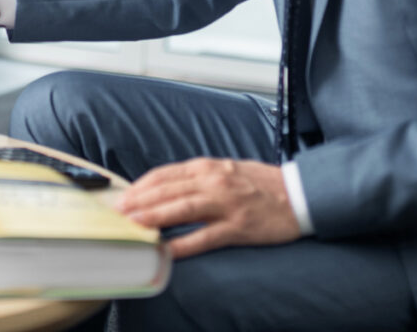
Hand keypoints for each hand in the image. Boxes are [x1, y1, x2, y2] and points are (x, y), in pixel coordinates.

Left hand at [115, 158, 300, 258]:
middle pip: (167, 190)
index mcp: (207, 167)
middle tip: (118, 213)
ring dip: (154, 217)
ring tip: (133, 225)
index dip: (140, 187)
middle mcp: (213, 181)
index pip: (164, 175)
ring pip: (182, 209)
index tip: (123, 197)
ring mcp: (225, 204)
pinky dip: (184, 243)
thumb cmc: (259, 183)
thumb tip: (165, 189)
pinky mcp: (238, 227)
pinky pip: (206, 237)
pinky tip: (167, 250)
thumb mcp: (224, 170)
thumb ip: (196, 178)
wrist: (297, 194)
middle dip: (139, 202)